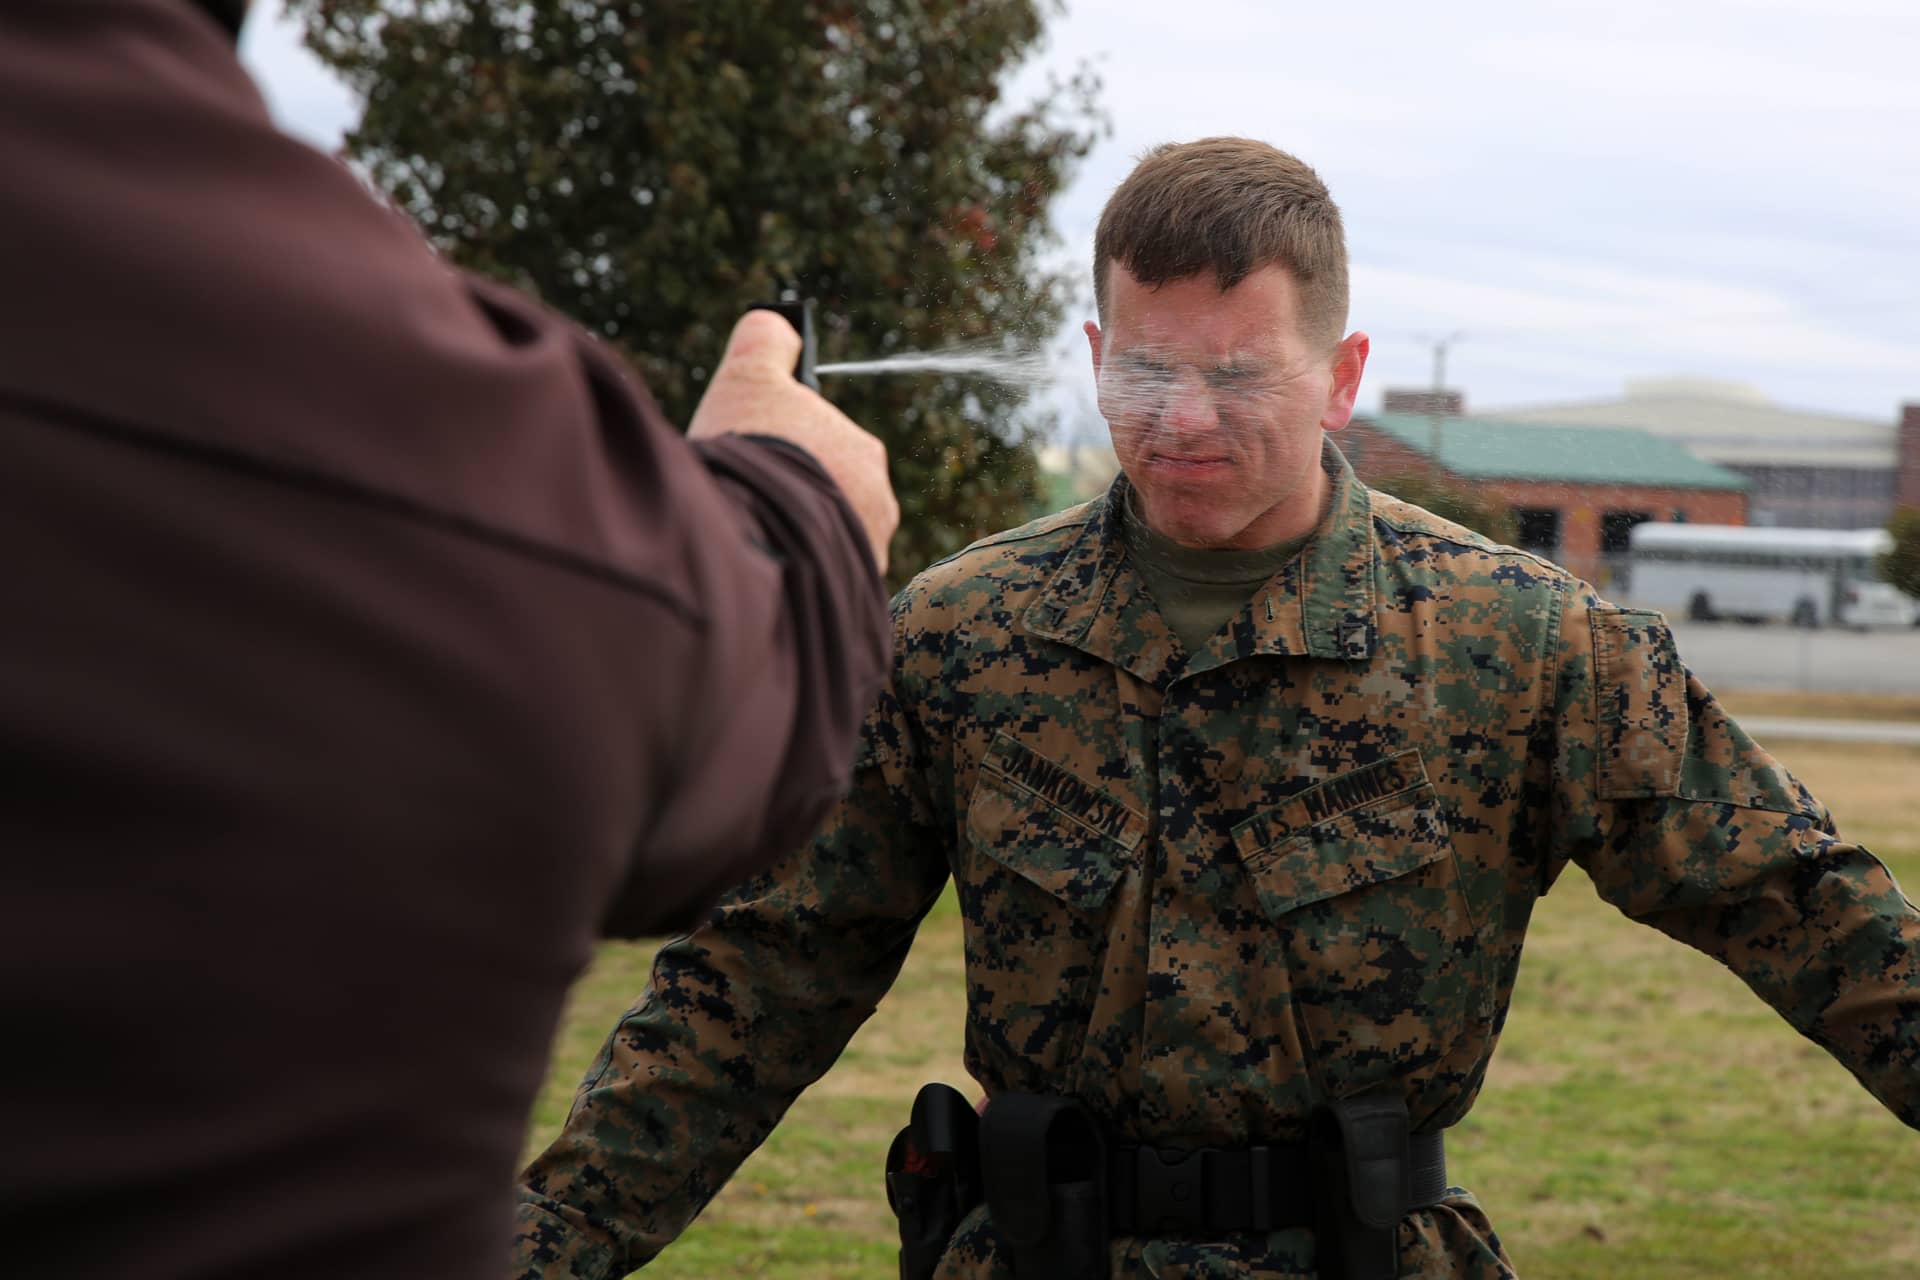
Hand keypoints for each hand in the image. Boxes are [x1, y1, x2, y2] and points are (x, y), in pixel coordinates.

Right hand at [689, 310, 898, 574]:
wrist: (751, 540)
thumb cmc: (751, 453)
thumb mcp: (747, 379)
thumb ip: (763, 343)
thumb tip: (777, 325)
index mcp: (863, 452)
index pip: (823, 448)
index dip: (782, 451)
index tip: (753, 460)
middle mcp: (880, 506)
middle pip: (827, 497)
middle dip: (789, 498)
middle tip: (745, 503)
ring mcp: (867, 558)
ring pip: (824, 544)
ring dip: (793, 541)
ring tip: (751, 543)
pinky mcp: (851, 600)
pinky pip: (819, 583)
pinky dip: (794, 578)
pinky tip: (763, 574)